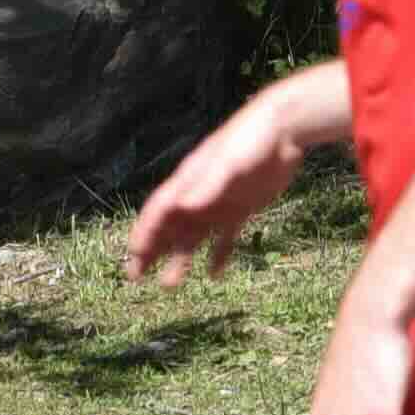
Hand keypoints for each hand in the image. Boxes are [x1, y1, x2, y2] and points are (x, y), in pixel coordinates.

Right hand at [125, 92, 302, 282]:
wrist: (282, 130)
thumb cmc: (249, 140)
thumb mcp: (228, 162)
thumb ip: (208, 185)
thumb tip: (185, 207)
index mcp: (189, 181)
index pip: (158, 210)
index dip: (143, 233)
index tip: (132, 257)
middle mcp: (199, 195)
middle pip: (169, 227)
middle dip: (151, 250)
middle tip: (135, 276)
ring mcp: (219, 203)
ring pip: (193, 236)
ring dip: (180, 258)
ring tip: (170, 284)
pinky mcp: (241, 209)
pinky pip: (225, 238)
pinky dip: (219, 255)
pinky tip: (214, 274)